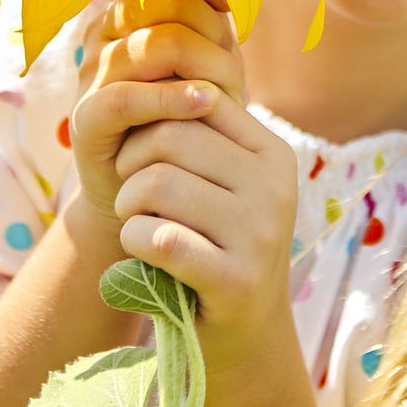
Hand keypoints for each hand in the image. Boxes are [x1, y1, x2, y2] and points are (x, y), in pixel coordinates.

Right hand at [68, 0, 245, 248]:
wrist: (155, 191)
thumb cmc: (190, 115)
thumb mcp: (208, 59)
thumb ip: (210, 17)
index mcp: (131, 6)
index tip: (230, 7)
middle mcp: (106, 31)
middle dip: (211, 28)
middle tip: (230, 64)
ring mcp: (93, 72)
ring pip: (153, 44)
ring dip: (204, 66)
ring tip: (226, 89)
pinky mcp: (87, 117)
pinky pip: (125, 97)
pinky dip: (171, 98)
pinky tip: (205, 102)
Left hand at [112, 89, 300, 352]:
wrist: (241, 336)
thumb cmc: (216, 247)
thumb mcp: (226, 185)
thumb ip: (206, 136)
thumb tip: (165, 69)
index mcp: (274, 154)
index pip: (198, 100)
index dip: (152, 121)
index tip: (142, 155)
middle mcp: (277, 186)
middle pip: (170, 138)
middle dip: (131, 166)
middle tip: (131, 197)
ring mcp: (262, 234)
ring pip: (157, 185)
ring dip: (129, 209)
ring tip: (139, 227)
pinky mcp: (237, 280)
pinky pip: (157, 238)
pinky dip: (134, 244)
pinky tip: (142, 257)